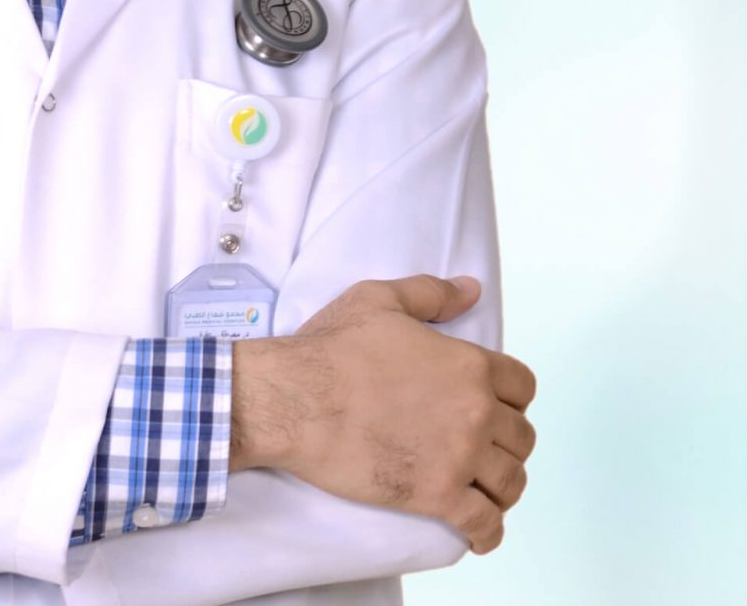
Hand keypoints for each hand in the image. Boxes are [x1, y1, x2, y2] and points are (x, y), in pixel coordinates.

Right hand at [230, 275, 536, 554]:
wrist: (297, 398)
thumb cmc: (332, 348)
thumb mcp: (380, 300)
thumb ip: (433, 294)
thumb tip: (471, 290)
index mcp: (469, 364)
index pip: (522, 386)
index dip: (511, 396)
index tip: (495, 405)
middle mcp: (475, 411)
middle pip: (521, 437)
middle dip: (507, 441)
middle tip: (485, 446)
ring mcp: (459, 457)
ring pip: (510, 481)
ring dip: (503, 485)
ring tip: (486, 488)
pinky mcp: (436, 496)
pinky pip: (484, 522)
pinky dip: (488, 531)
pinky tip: (480, 531)